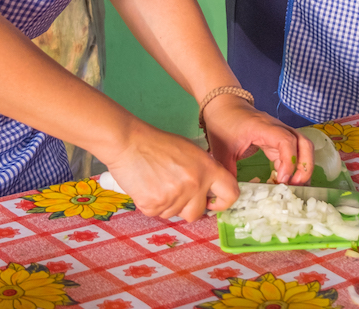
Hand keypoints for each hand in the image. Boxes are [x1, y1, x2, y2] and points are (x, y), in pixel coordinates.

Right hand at [102, 122, 239, 220]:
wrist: (128, 143)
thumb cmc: (158, 144)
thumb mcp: (191, 151)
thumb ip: (204, 171)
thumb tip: (211, 190)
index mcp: (207, 169)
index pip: (230, 194)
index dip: (222, 202)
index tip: (212, 202)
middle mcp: (194, 184)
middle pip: (197, 213)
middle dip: (188, 207)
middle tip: (175, 191)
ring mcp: (174, 197)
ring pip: (175, 214)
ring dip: (168, 204)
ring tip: (157, 182)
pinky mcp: (154, 206)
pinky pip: (158, 213)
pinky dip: (153, 204)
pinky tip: (147, 186)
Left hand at [202, 95, 313, 185]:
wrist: (224, 106)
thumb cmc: (223, 122)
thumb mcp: (221, 149)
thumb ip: (228, 172)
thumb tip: (234, 194)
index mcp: (263, 127)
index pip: (286, 141)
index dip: (289, 161)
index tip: (282, 179)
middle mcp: (277, 128)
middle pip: (304, 143)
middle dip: (305, 167)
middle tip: (295, 186)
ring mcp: (280, 132)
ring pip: (304, 147)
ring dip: (303, 167)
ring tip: (293, 185)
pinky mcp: (279, 139)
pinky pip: (294, 151)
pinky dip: (294, 166)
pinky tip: (284, 180)